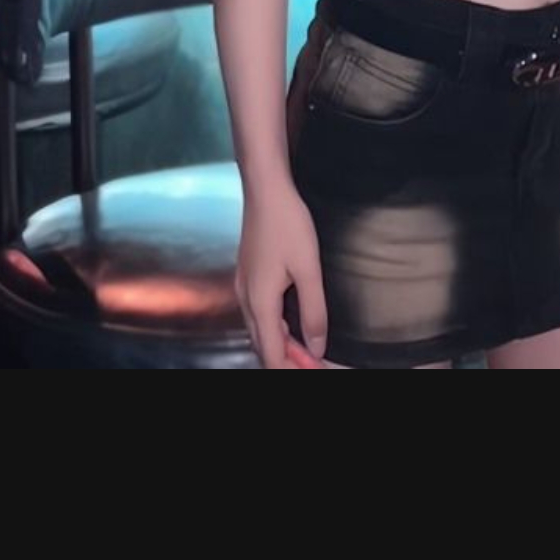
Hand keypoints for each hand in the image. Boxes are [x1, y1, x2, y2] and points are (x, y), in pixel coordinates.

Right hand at [237, 177, 327, 368]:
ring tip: (307, 351)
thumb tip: (316, 348)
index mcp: (259, 303)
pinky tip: (290, 324)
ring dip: (281, 346)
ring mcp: (243, 287)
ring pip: (259, 331)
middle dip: (287, 361)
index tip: (317, 369)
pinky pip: (257, 315)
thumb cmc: (288, 225)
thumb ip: (313, 312)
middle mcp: (246, 300)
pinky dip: (274, 328)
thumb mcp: (308, 269)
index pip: (271, 355)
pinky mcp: (247, 276)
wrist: (265, 190)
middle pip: (262, 346)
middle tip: (315, 364)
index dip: (294, 369)